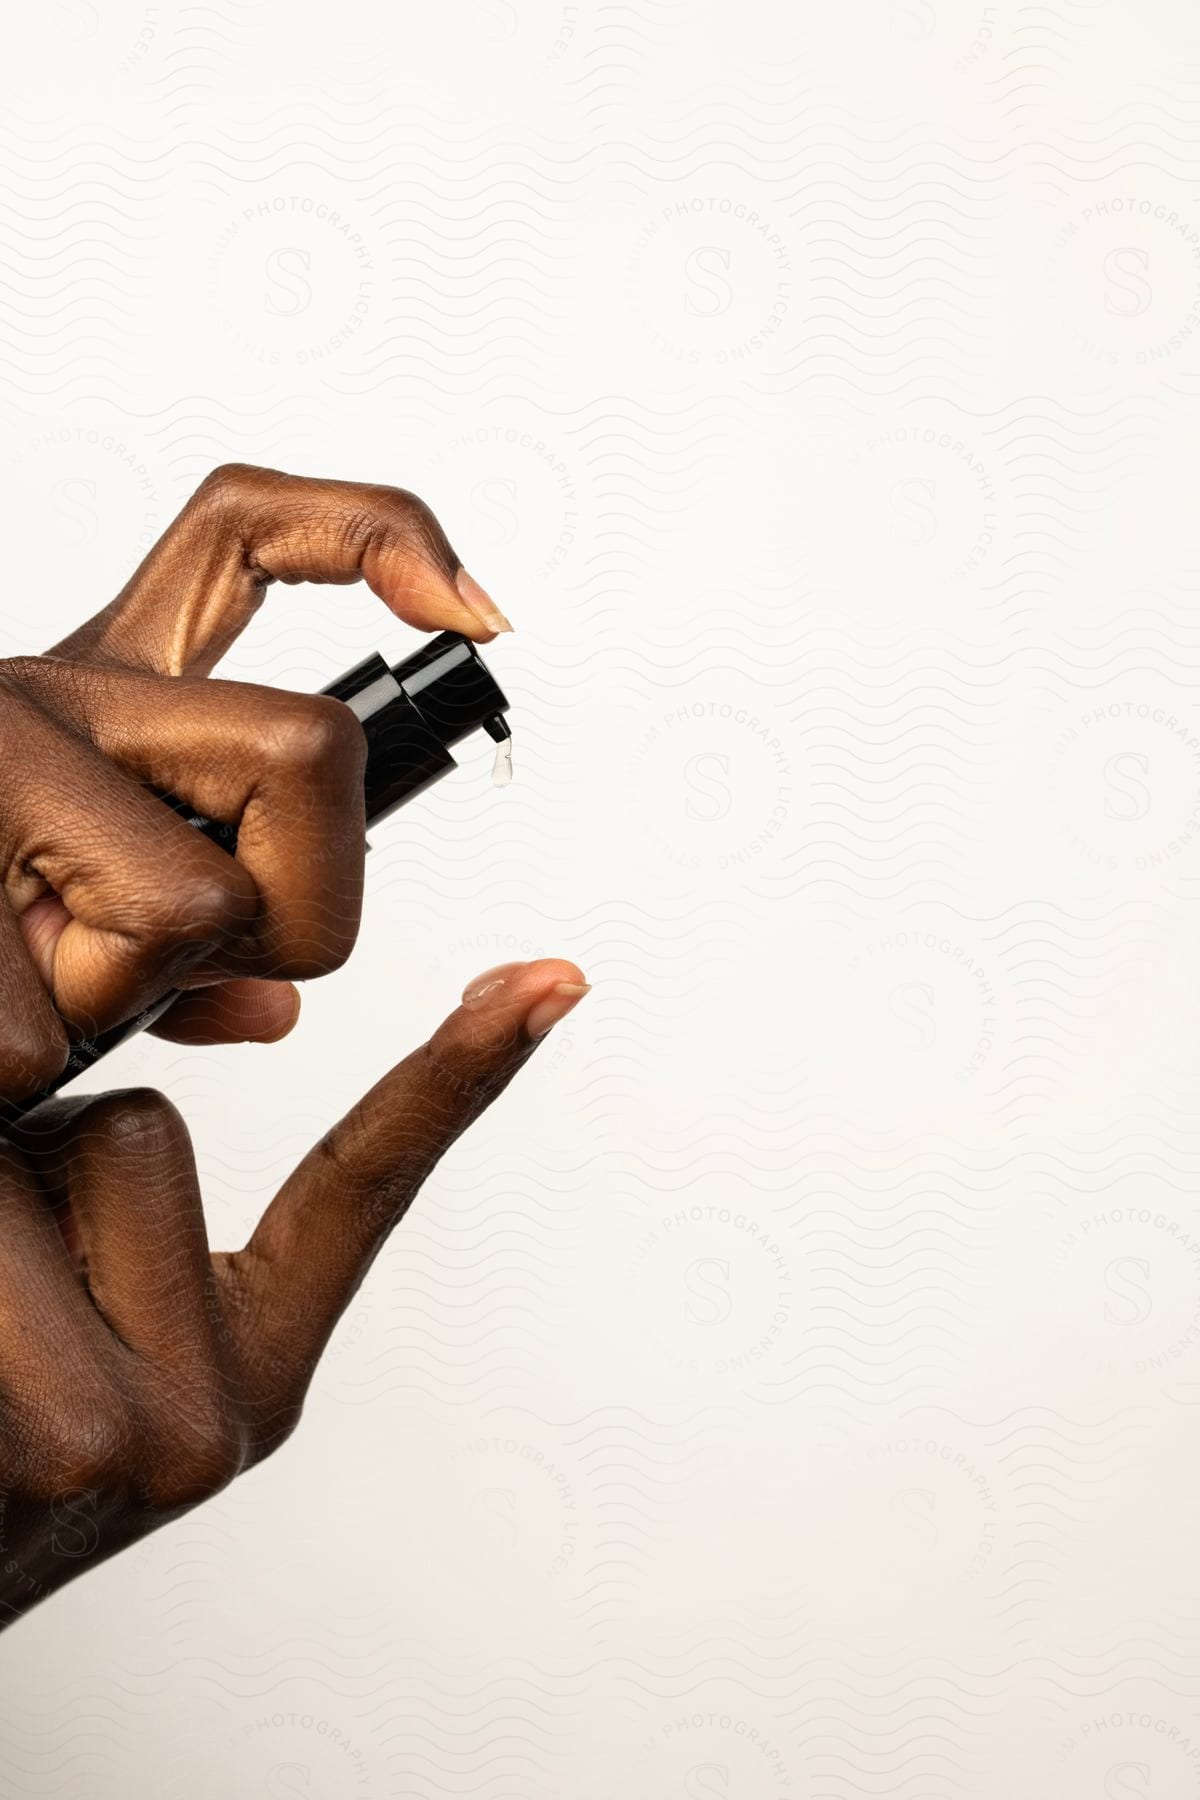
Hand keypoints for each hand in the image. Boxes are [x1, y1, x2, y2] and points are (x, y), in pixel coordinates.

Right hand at [0, 463, 513, 1097]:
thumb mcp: (66, 944)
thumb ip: (184, 954)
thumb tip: (271, 1010)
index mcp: (89, 689)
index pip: (244, 537)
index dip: (375, 535)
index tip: (476, 612)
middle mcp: (38, 688)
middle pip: (312, 751)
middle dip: (297, 904)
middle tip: (180, 966)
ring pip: (202, 906)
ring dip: (135, 1001)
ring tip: (23, 1000)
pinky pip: (53, 1016)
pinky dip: (21, 1066)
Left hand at [0, 959, 587, 1626]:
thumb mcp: (81, 1329)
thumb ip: (136, 1182)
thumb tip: (268, 1015)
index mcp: (241, 1378)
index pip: (357, 1188)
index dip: (455, 1076)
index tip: (550, 984)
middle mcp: (204, 1422)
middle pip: (133, 1125)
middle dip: (38, 1155)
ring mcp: (130, 1448)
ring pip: (51, 1146)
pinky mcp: (52, 1452)